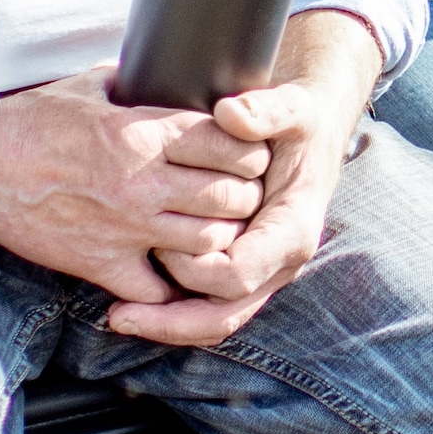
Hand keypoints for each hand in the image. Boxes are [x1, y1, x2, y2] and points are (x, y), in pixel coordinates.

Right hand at [0, 69, 271, 301]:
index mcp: (142, 135)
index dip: (247, 149)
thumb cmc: (30, 123)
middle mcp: (140, 184)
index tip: (245, 152)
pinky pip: (159, 289)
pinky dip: (172, 283)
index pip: (229, 143)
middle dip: (244, 193)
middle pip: (231, 196)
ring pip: (209, 242)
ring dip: (218, 235)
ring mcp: (124, 229)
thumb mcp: (87, 85)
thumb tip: (165, 64)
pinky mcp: (101, 264)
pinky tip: (170, 267)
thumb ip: (135, 81)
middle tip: (239, 192)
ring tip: (212, 226)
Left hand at [108, 11, 386, 346]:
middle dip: (170, 321)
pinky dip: (174, 312)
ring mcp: (262, 273)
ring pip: (215, 321)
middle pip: (224, 315)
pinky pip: (209, 308)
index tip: (158, 242)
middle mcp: (279, 263)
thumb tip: (230, 114)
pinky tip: (133, 305)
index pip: (238, 274)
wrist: (313, 137)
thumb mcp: (291, 108)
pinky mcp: (245, 272)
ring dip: (167, 325)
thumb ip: (266, 110)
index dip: (194, 265)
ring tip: (119, 318)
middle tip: (119, 314)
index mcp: (292, 231)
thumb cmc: (298, 124)